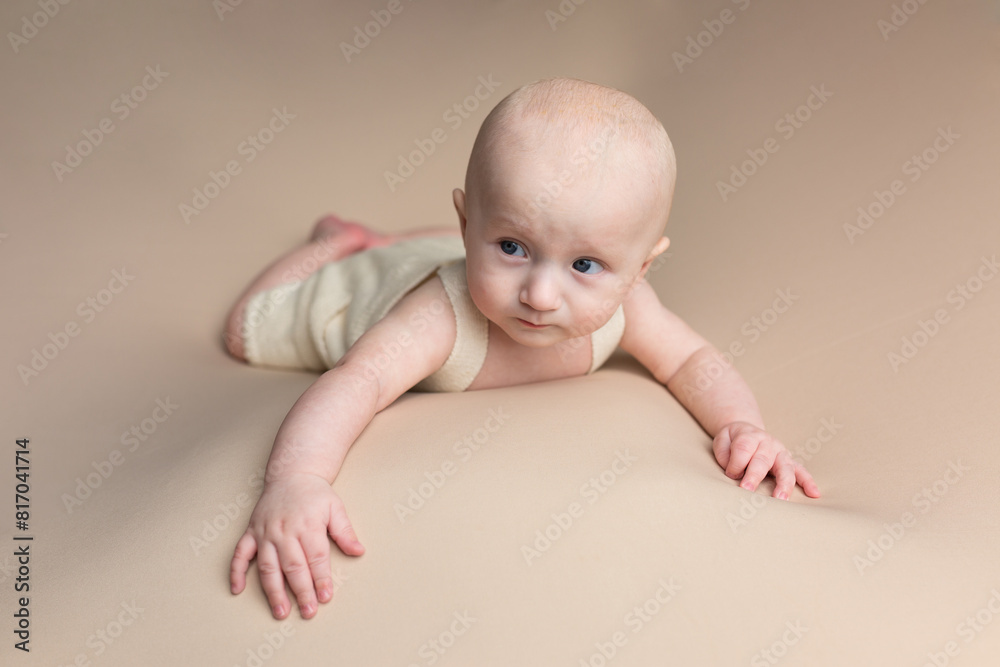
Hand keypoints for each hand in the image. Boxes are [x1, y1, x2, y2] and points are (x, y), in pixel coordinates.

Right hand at [230, 472, 364, 618]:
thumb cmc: (314, 493)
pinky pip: (240, 553)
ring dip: (274, 591)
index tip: (326, 596)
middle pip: (293, 566)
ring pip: (268, 566)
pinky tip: (237, 589)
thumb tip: (359, 551)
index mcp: (308, 525)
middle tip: (308, 611)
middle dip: (301, 591)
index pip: (316, 557)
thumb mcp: (335, 507)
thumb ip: (345, 531)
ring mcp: (265, 532)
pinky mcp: (251, 532)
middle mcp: (285, 531)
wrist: (291, 474)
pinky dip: (236, 572)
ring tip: (281, 611)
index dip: (321, 578)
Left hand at [712, 421, 820, 499]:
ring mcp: (781, 452)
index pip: (743, 448)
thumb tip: (735, 472)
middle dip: (754, 475)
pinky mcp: (789, 461)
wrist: (746, 431)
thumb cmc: (733, 440)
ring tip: (780, 499)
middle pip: (762, 459)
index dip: (735, 462)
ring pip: (785, 467)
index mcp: (750, 436)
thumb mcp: (722, 440)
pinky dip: (808, 481)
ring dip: (783, 483)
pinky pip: (801, 471)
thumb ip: (725, 453)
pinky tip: (814, 493)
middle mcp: (768, 443)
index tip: (730, 474)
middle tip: (746, 490)